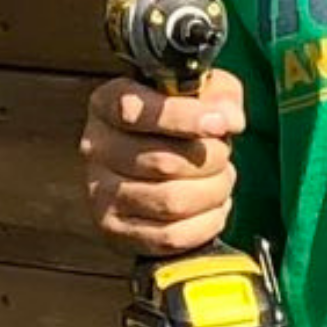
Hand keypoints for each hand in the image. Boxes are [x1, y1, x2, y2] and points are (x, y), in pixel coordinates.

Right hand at [79, 67, 246, 256]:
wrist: (163, 156)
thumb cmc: (183, 118)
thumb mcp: (203, 90)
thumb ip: (219, 95)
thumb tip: (229, 120)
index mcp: (107, 104)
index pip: (136, 112)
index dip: (183, 118)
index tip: (219, 124)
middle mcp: (96, 148)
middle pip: (163, 162)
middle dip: (211, 159)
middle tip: (224, 153)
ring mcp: (100, 193)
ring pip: (171, 202)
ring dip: (213, 191)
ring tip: (221, 178)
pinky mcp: (115, 230)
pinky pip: (171, 236)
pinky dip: (206, 222)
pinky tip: (213, 205)